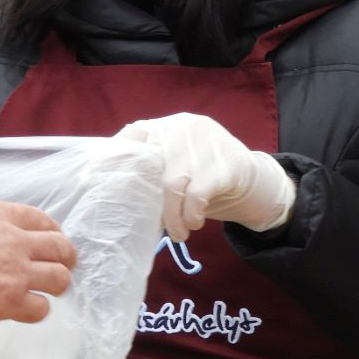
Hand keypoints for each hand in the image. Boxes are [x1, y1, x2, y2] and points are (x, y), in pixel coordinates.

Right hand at [0, 179, 76, 327]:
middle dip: (64, 257)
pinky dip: (36, 311)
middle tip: (61, 266)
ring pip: (59, 278)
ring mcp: (15, 272)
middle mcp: (12, 240)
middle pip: (59, 247)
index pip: (38, 219)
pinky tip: (26, 311)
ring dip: (56, 285)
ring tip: (48, 292)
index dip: (50, 230)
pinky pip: (40, 308)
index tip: (51, 238)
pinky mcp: (9, 302)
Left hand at [115, 113, 293, 241]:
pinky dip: (191, 215)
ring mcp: (204, 143)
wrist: (253, 180)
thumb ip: (149, 170)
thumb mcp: (174, 164)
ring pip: (172, 185)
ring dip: (172, 216)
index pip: (132, 134)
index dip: (115, 158)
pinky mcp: (225, 163)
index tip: (104, 185)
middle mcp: (181, 128)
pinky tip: (194, 223)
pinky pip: (196, 195)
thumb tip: (114, 197)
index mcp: (165, 126)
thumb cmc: (201, 178)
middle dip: (147, 202)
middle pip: (150, 167)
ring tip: (178, 233)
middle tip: (152, 225)